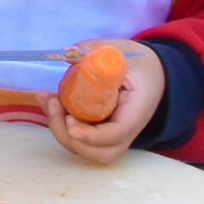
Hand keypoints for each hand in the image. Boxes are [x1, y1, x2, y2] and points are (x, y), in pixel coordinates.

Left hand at [45, 43, 167, 166]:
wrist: (155, 74)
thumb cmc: (139, 64)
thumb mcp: (120, 51)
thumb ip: (94, 50)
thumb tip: (67, 52)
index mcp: (137, 111)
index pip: (116, 134)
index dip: (91, 135)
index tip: (70, 121)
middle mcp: (126, 132)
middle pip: (100, 152)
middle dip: (70, 136)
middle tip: (55, 105)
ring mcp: (113, 136)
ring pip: (87, 150)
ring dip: (61, 130)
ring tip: (50, 101)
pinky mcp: (100, 132)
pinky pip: (80, 139)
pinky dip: (60, 124)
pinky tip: (48, 100)